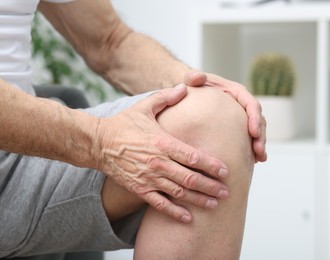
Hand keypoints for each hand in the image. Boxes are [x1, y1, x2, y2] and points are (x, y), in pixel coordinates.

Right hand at [95, 85, 228, 222]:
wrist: (98, 142)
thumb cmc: (123, 124)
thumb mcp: (145, 106)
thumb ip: (166, 97)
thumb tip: (185, 86)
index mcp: (162, 142)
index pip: (193, 157)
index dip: (211, 165)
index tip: (225, 171)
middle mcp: (158, 163)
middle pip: (190, 178)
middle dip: (211, 186)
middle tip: (226, 192)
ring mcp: (148, 178)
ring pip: (179, 193)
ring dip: (198, 200)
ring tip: (214, 204)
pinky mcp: (139, 189)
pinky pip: (159, 204)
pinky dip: (174, 212)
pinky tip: (187, 218)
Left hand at [185, 70, 266, 161]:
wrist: (190, 94)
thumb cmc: (192, 85)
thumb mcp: (191, 79)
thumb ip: (193, 77)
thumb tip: (198, 77)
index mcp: (236, 92)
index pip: (251, 104)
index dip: (255, 118)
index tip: (253, 132)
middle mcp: (242, 105)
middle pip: (258, 120)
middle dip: (260, 136)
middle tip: (259, 151)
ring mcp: (241, 117)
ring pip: (256, 131)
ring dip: (259, 145)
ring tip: (259, 159)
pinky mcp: (237, 128)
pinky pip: (248, 139)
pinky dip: (252, 150)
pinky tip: (253, 162)